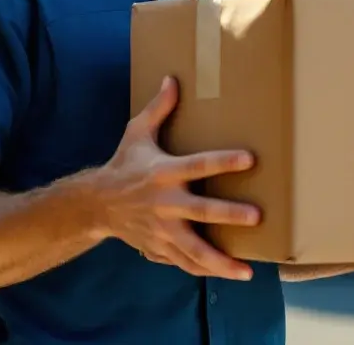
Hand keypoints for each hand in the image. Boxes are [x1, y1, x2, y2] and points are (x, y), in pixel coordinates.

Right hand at [93, 76, 260, 280]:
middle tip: (256, 217)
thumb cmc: (124, 164)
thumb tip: (173, 79)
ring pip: (195, 249)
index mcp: (164, 172)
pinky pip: (186, 263)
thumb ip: (159, 108)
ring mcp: (163, 229)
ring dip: (221, 261)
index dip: (224, 161)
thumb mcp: (137, 133)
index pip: (199, 164)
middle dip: (228, 214)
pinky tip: (231, 274)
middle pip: (202, 211)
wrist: (97, 203)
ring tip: (247, 271)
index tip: (250, 159)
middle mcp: (165, 203)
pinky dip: (207, 270)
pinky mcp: (160, 247)